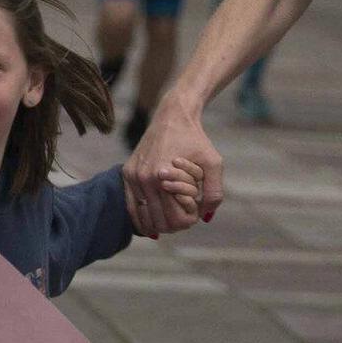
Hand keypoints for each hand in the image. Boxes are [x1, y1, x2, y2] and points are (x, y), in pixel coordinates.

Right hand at [125, 101, 221, 234]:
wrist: (173, 116)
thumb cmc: (196, 140)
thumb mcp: (213, 163)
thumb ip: (214, 192)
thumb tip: (205, 218)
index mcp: (163, 177)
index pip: (174, 218)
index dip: (188, 221)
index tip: (196, 214)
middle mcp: (143, 178)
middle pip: (158, 221)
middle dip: (174, 225)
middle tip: (185, 219)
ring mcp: (133, 176)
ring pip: (143, 216)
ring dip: (158, 223)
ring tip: (171, 221)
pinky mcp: (127, 173)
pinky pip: (131, 205)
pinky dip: (141, 217)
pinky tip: (151, 226)